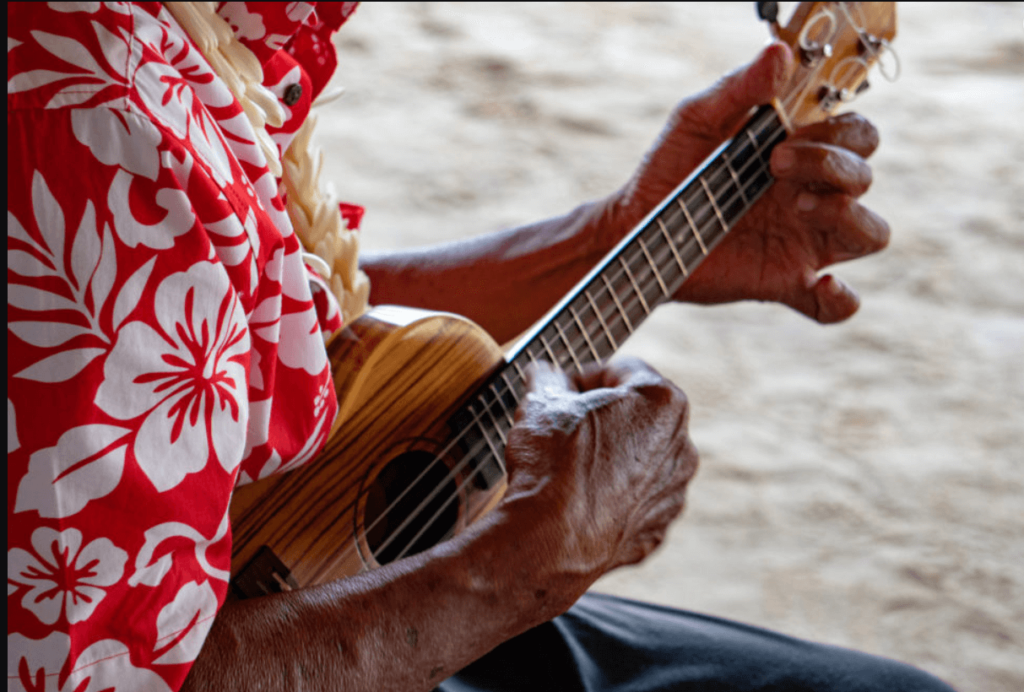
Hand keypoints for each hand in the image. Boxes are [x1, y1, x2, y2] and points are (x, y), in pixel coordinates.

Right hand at [500, 358, 697, 604]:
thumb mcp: (541, 403)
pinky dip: (611, 498)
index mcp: (661, 402)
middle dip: (602, 417)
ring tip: (568, 467)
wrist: (550, 541)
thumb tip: (546, 375)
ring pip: (639, 460)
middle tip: (561, 426)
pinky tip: (579, 501)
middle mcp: (681, 445)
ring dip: (610, 456)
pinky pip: (634, 501)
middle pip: (637, 415)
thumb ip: (549, 379)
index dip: (583, 376)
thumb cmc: (553, 464)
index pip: (621, 370)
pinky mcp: (658, 529)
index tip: (558, 390)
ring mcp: (674, 491)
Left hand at [604, 42, 890, 322]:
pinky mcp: (784, 282)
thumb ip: (739, 88)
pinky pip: (836, 304)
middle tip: (777, 165)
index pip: (858, 137)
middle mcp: (812, 195)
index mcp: (801, 153)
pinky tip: (817, 283)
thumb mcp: (697, 118)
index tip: (785, 135)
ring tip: (799, 209)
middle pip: (866, 177)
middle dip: (835, 167)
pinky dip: (839, 299)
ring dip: (848, 217)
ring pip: (872, 233)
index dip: (840, 133)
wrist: (634, 226)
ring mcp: (803, 241)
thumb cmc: (669, 167)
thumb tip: (780, 53)